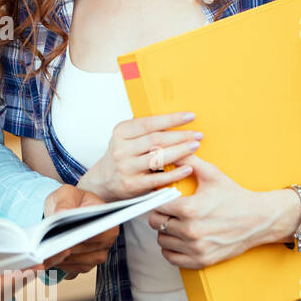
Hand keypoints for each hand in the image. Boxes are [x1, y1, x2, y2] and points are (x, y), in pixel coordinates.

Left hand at [41, 185, 118, 277]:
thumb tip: (62, 213)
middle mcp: (106, 242)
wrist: (64, 210)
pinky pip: (72, 271)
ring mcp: (96, 255)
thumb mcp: (66, 194)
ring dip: (62, 261)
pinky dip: (59, 267)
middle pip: (88, 253)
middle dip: (68, 251)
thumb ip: (65, 202)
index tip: (65, 238)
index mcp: (108, 223)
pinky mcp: (83, 264)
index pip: (98, 235)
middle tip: (49, 248)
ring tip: (44, 254)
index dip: (82, 238)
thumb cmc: (70, 201)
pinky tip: (46, 261)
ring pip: (79, 264)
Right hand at [78, 112, 200, 200]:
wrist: (103, 181)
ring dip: (180, 151)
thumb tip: (174, 118)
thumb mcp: (125, 138)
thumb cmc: (121, 157)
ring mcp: (126, 167)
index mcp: (120, 133)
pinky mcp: (133, 184)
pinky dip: (175, 173)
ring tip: (195, 146)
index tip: (189, 116)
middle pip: (156, 140)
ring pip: (158, 157)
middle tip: (197, 134)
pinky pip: (158, 178)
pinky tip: (188, 168)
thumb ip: (143, 129)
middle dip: (180, 136)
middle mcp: (121, 149)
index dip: (171, 119)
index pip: (148, 123)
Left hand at [148, 154, 300, 267]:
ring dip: (166, 233)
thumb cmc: (234, 195)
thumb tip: (166, 147)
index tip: (164, 199)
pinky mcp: (202, 260)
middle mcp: (191, 231)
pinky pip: (171, 258)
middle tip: (172, 211)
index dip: (158, 201)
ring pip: (162, 241)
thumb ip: (187, 160)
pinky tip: (181, 239)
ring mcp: (196, 248)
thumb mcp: (211, 174)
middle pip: (156, 224)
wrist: (260, 219)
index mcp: (189, 209)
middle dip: (161, 216)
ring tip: (178, 224)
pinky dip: (172, 249)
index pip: (155, 206)